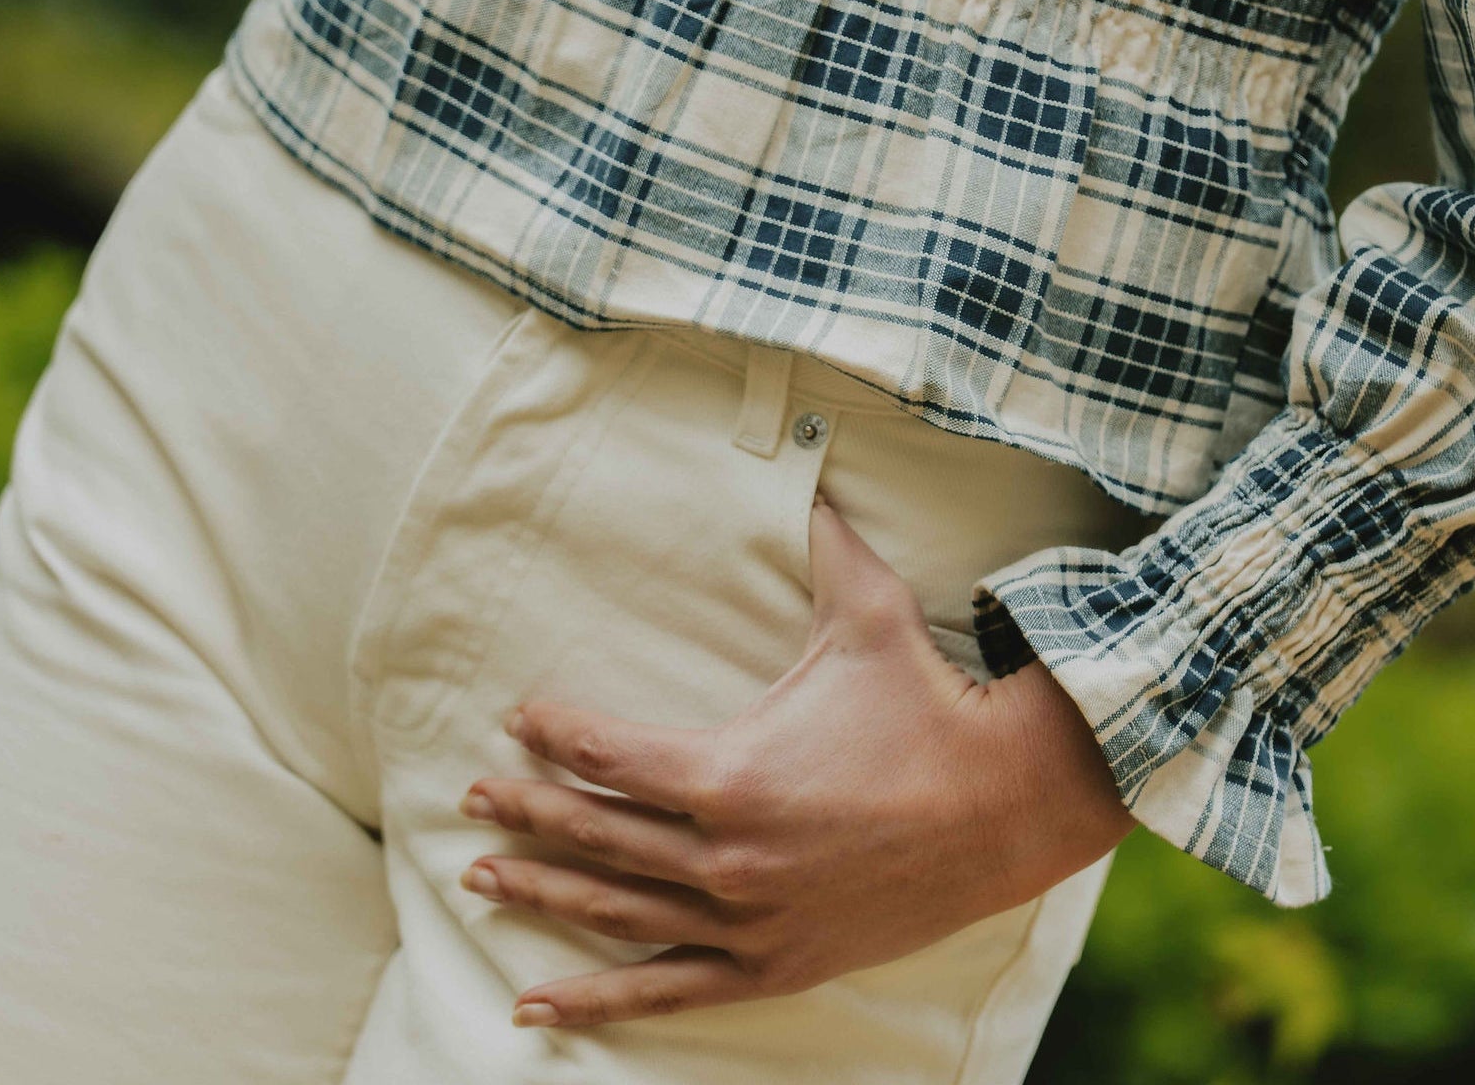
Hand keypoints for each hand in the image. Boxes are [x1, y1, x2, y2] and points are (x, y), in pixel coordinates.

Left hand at [459, 497, 1133, 1028]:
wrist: (1003, 804)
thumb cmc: (928, 703)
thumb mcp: (869, 609)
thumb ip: (824, 541)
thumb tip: (809, 469)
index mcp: (729, 773)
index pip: (610, 756)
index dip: (557, 736)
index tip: (520, 719)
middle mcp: (723, 856)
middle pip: (595, 835)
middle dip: (525, 812)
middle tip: (471, 798)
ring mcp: (745, 920)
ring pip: (617, 911)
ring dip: (543, 891)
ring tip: (482, 876)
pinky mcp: (773, 964)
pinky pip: (664, 991)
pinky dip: (595, 1002)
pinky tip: (534, 1006)